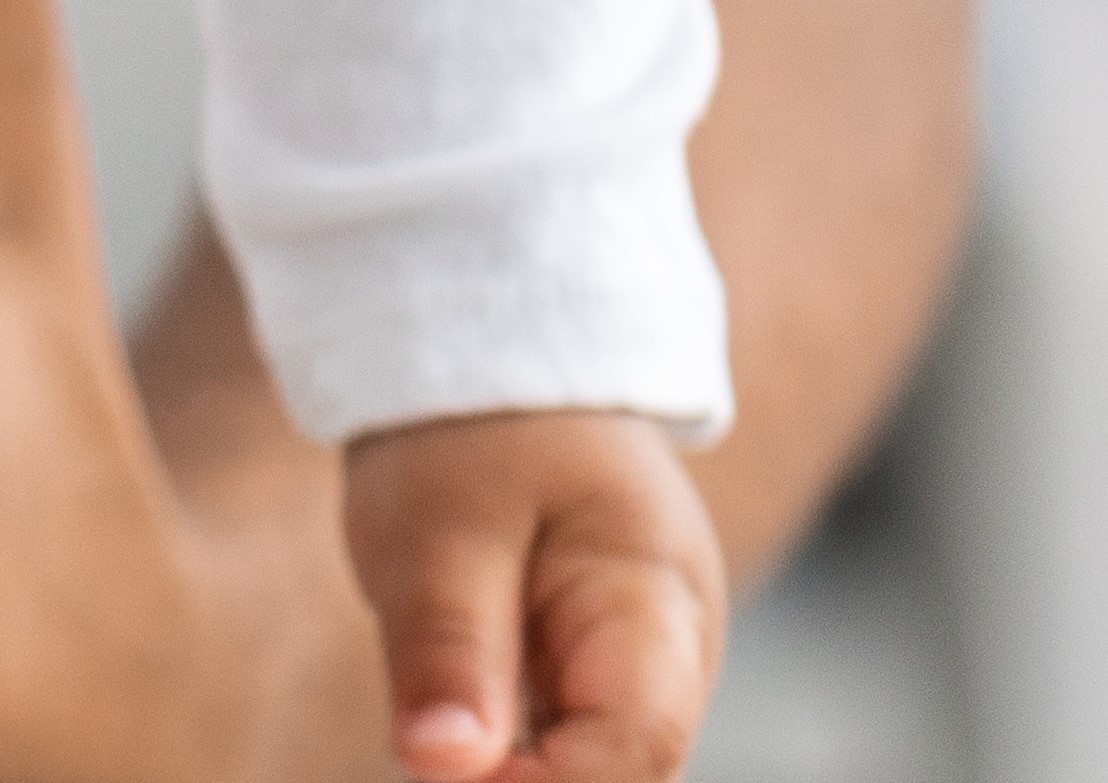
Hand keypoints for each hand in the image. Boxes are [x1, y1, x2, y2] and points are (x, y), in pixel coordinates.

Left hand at [339, 413, 722, 782]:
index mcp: (658, 604)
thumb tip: (441, 768)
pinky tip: (451, 732)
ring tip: (439, 719)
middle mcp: (674, 655)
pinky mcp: (593, 679)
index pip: (637, 750)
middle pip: (625, 775)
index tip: (447, 768)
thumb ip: (449, 649)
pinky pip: (564, 747)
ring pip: (592, 770)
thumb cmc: (471, 435)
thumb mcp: (438, 530)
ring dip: (511, 773)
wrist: (496, 366)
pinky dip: (505, 757)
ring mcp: (640, 671)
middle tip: (433, 745)